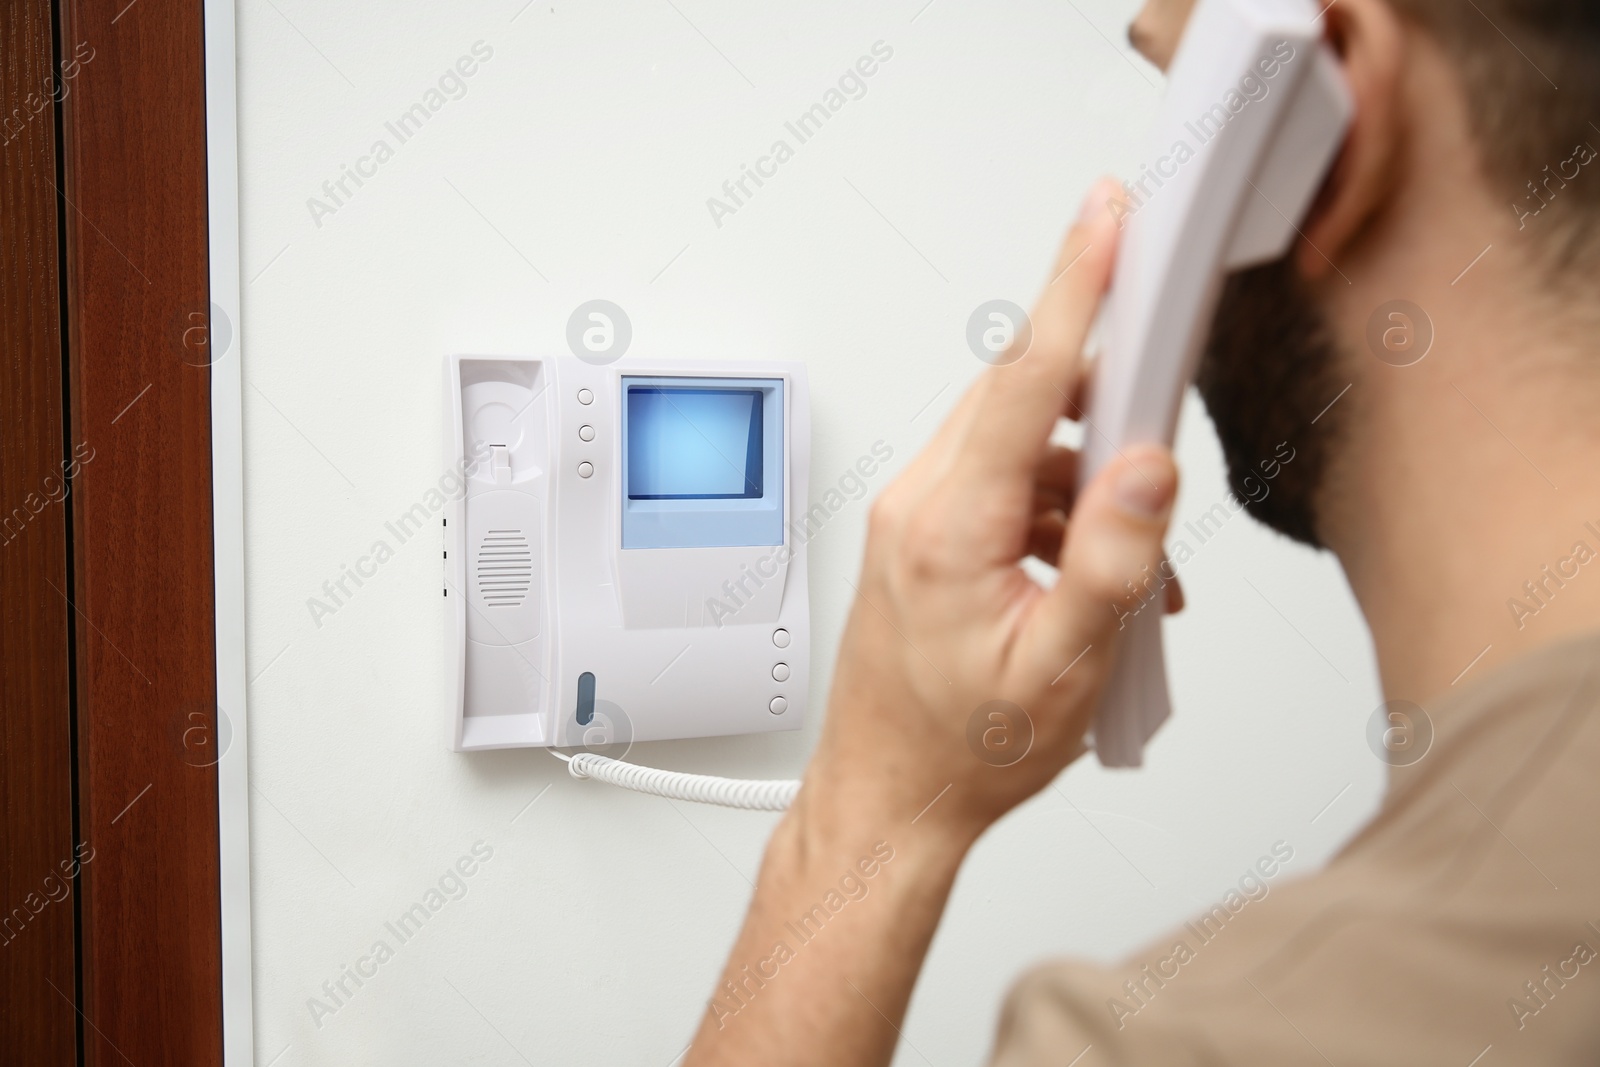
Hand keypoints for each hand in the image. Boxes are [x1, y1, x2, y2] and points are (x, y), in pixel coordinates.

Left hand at [801, 178, 1178, 840]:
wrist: (889, 801)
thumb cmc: (959, 753)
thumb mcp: (1061, 670)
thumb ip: (1111, 561)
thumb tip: (1148, 465)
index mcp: (947, 525)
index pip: (1020, 378)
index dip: (1074, 288)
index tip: (1105, 217)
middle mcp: (918, 505)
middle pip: (1018, 399)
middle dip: (1098, 390)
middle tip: (1158, 397)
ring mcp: (914, 520)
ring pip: (1017, 447)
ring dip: (1085, 485)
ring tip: (1131, 570)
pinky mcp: (923, 539)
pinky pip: (1002, 490)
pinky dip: (1057, 516)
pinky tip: (1091, 580)